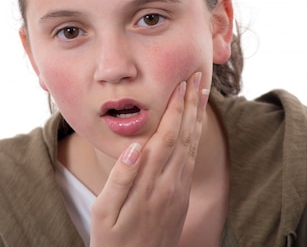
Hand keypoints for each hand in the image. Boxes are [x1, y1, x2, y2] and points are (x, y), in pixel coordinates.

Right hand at [90, 72, 209, 246]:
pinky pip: (191, 161)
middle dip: (192, 104)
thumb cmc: (112, 243)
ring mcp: (178, 192)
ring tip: (202, 93)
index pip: (166, 137)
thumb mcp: (105, 213)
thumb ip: (120, 179)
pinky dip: (195, 137)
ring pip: (192, 146)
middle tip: (199, 77)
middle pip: (185, 136)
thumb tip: (134, 147)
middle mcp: (169, 185)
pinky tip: (194, 126)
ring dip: (197, 117)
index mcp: (149, 185)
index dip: (175, 109)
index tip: (181, 84)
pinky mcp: (181, 198)